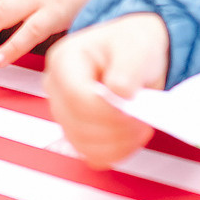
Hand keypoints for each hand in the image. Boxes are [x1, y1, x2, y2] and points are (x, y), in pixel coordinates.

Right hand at [43, 12, 170, 168]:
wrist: (135, 54)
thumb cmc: (131, 45)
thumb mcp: (136, 46)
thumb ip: (128, 68)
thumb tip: (119, 93)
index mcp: (64, 60)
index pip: (77, 97)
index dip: (107, 111)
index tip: (132, 109)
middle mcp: (56, 88)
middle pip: (79, 125)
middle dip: (117, 128)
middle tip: (142, 118)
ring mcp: (63, 112)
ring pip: (84, 145)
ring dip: (118, 142)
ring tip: (139, 126)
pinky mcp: (75, 132)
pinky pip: (91, 155)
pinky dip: (115, 151)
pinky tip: (130, 136)